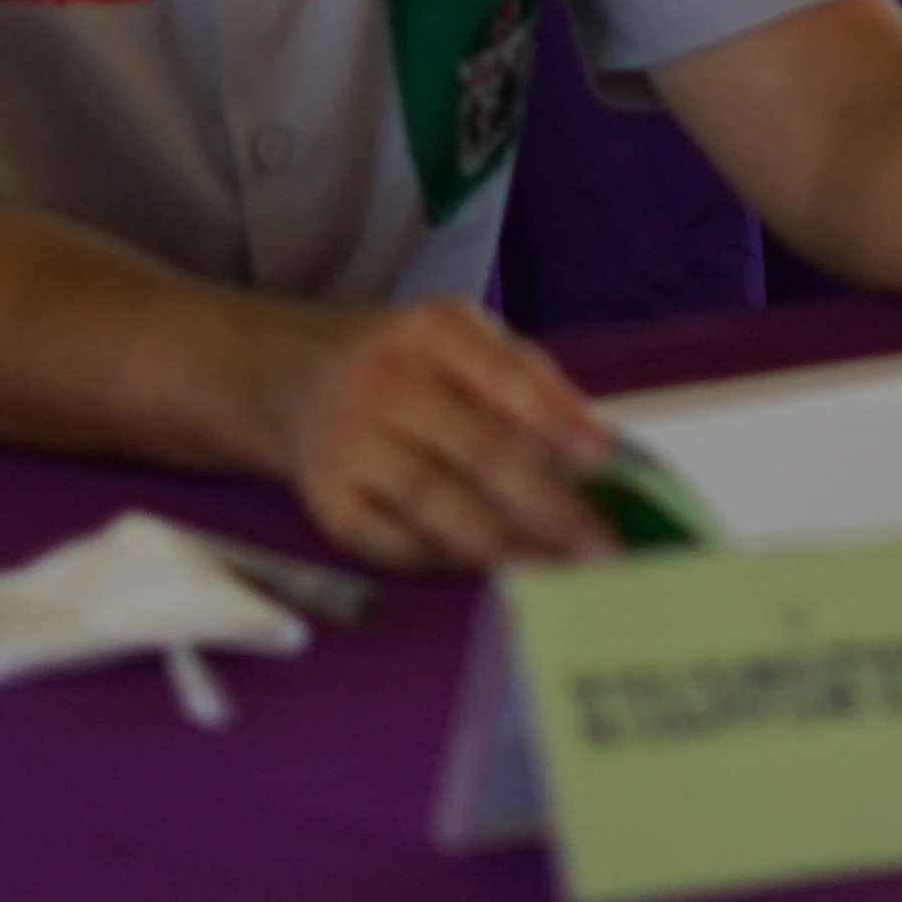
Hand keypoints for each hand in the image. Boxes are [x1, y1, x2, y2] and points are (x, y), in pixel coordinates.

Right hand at [279, 297, 619, 569]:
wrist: (297, 379)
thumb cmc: (408, 363)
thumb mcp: (464, 340)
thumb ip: (528, 380)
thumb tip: (594, 441)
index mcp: (431, 332)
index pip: (503, 377)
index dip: (556, 419)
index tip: (603, 459)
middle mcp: (384, 383)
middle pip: (477, 449)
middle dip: (547, 503)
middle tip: (598, 544)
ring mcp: (350, 443)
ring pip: (438, 503)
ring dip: (505, 543)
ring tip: (556, 568)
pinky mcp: (330, 501)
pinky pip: (399, 543)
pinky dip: (449, 559)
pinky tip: (492, 568)